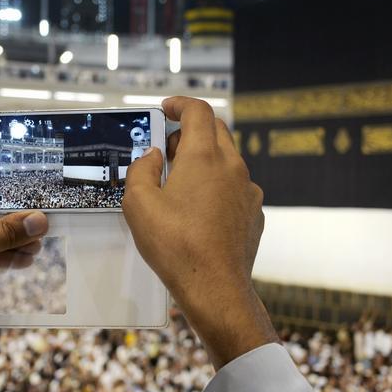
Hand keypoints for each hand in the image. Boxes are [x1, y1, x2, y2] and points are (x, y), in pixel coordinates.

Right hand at [122, 96, 274, 368]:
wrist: (215, 287)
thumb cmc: (175, 246)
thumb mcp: (138, 204)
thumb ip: (140, 170)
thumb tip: (151, 157)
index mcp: (203, 156)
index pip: (198, 111)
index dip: (180, 104)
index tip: (166, 109)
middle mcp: (232, 167)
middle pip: (216, 130)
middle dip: (190, 131)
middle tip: (166, 148)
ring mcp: (248, 190)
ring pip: (228, 159)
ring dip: (204, 159)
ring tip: (179, 182)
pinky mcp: (254, 213)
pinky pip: (235, 187)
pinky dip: (217, 186)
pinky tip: (199, 210)